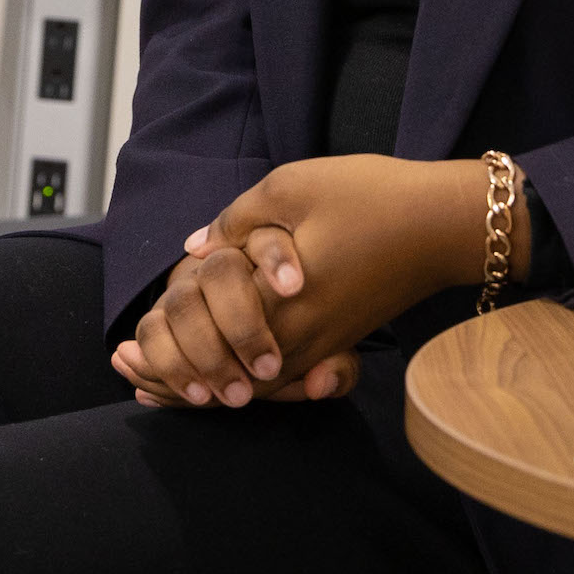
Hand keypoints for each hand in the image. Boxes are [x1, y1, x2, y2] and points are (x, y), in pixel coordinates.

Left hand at [110, 155, 491, 409]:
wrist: (446, 224)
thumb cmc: (372, 195)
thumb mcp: (293, 185)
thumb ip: (235, 219)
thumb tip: (194, 251)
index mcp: (280, 295)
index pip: (209, 337)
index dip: (167, 352)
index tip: (126, 361)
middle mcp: (301, 331)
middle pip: (228, 373)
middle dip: (180, 381)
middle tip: (135, 381)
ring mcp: (325, 341)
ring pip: (258, 384)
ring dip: (213, 384)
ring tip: (169, 387)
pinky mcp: (343, 339)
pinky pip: (289, 377)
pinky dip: (253, 382)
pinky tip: (231, 375)